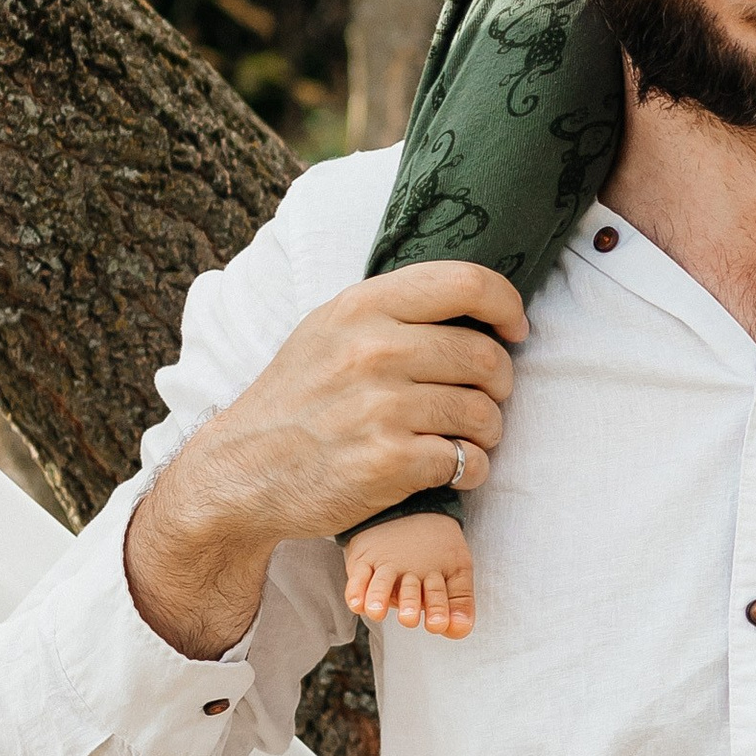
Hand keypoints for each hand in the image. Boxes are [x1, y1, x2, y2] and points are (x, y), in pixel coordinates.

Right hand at [126, 263, 525, 661]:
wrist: (241, 473)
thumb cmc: (297, 401)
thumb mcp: (328, 332)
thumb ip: (392, 311)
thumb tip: (476, 303)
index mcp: (361, 307)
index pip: (466, 283)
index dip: (507, 304)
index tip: (515, 330)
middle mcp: (372, 351)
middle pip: (486, 356)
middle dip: (499, 384)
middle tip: (483, 400)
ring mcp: (380, 408)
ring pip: (484, 413)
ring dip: (488, 431)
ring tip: (465, 438)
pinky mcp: (388, 463)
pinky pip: (468, 461)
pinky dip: (470, 470)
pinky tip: (448, 470)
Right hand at [343, 509, 477, 643]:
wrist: (405, 509)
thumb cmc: (435, 549)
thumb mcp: (458, 570)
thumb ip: (461, 604)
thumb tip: (460, 630)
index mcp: (436, 574)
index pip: (438, 594)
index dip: (439, 608)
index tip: (437, 624)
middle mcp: (410, 571)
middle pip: (409, 590)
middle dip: (410, 603)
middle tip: (409, 618)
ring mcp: (386, 566)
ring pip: (382, 582)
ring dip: (380, 596)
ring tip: (376, 612)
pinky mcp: (364, 561)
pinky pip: (358, 575)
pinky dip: (356, 589)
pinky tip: (356, 603)